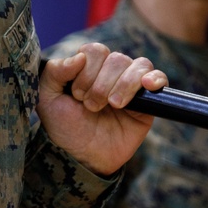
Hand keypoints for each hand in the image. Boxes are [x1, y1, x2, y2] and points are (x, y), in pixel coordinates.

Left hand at [37, 45, 166, 176]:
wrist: (84, 157)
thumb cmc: (65, 128)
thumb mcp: (47, 99)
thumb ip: (54, 72)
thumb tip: (80, 56)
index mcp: (88, 67)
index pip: (95, 51)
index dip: (86, 71)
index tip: (77, 95)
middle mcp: (111, 72)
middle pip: (116, 58)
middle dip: (100, 84)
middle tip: (91, 107)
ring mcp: (131, 85)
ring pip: (137, 66)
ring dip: (122, 86)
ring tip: (112, 106)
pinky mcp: (148, 101)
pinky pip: (159, 78)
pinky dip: (155, 78)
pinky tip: (147, 85)